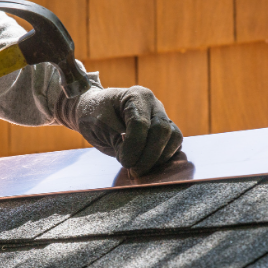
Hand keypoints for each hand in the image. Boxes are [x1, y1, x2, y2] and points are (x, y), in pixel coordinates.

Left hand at [55, 86, 182, 174]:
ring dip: (159, 158)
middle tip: (134, 171)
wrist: (93, 111)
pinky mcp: (164, 131)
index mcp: (136, 96)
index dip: (134, 147)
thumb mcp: (100, 126)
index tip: (125, 162)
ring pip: (174, 137)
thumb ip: (118, 141)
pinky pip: (174, 145)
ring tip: (140, 168)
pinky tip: (148, 165)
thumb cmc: (93, 115)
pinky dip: (163, 157)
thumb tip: (135, 160)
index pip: (141, 124)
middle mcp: (153, 104)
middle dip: (149, 155)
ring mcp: (161, 116)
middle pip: (162, 130)